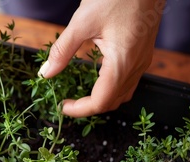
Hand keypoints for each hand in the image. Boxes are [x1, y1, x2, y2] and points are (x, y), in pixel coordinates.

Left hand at [38, 0, 164, 117]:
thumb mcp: (82, 22)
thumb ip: (62, 51)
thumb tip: (46, 73)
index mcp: (122, 62)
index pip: (101, 101)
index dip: (80, 110)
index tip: (63, 106)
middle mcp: (136, 66)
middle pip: (113, 102)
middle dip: (89, 107)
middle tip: (69, 102)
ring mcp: (142, 61)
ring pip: (123, 94)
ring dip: (102, 99)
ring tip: (81, 94)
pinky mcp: (143, 53)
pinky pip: (129, 81)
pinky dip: (112, 88)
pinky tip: (98, 78)